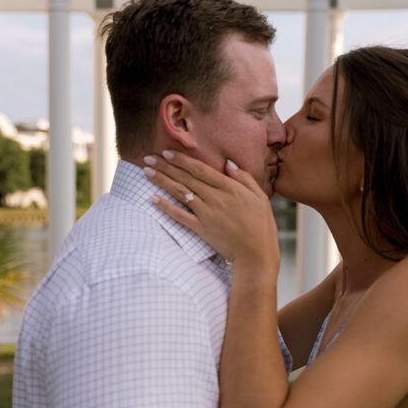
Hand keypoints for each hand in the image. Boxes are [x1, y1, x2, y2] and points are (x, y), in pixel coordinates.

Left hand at [143, 151, 279, 272]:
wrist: (256, 254)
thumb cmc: (261, 225)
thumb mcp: (260, 197)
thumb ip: (244, 178)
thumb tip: (228, 162)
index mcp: (230, 187)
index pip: (200, 169)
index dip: (182, 160)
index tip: (167, 152)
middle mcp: (215, 198)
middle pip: (186, 178)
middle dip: (165, 166)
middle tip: (148, 157)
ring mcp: (207, 214)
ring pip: (180, 193)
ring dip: (161, 181)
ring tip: (146, 172)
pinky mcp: (201, 229)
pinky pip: (179, 216)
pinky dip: (165, 207)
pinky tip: (152, 198)